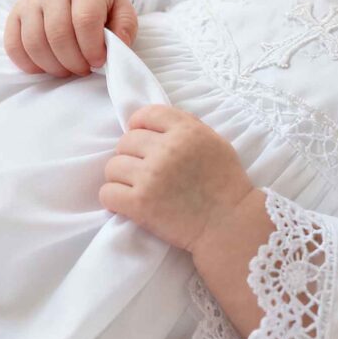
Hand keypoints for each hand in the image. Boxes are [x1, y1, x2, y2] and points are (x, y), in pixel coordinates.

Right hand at [4, 0, 138, 76]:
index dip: (92, 48)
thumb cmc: (100, 5)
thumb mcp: (122, 11)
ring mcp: (31, 3)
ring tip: (68, 70)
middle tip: (84, 70)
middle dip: (73, 62)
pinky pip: (13, 45)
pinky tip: (46, 68)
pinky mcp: (15, 15)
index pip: (84, 21)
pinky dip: (28, 64)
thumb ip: (125, 28)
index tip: (99, 62)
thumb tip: (117, 48)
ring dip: (53, 66)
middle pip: (58, 35)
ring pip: (34, 43)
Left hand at [99, 105, 254, 251]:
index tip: (141, 138)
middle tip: (144, 170)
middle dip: (131, 155)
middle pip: (125, 141)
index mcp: (187, 131)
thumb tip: (153, 124)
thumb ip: (186, 128)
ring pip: (113, 167)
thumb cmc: (226, 184)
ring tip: (137, 188)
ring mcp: (151, 176)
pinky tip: (128, 204)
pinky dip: (114, 199)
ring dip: (121, 178)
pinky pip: (107, 193)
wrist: (230, 224)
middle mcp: (167, 149)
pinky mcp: (140, 204)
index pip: (147, 114)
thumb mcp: (214, 143)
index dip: (139, 124)